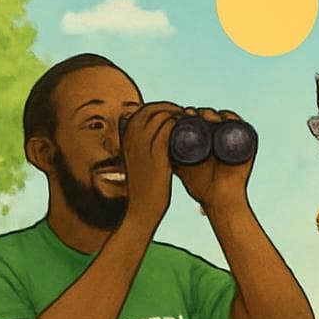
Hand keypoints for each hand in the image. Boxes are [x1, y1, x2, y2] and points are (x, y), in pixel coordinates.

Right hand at [119, 101, 182, 230]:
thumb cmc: (142, 190)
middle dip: (171, 108)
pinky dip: (181, 124)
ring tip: (192, 122)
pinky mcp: (156, 154)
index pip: (143, 111)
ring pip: (162, 116)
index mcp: (126, 139)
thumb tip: (159, 146)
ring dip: (178, 115)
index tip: (175, 114)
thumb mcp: (138, 165)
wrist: (140, 210)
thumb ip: (144, 152)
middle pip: (153, 109)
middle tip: (186, 116)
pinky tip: (192, 129)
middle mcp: (132, 138)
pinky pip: (169, 128)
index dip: (161, 108)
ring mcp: (142, 145)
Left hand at [176, 108, 252, 211]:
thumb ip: (166, 156)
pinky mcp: (248, 143)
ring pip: (224, 119)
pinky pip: (242, 126)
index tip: (182, 114)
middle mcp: (220, 136)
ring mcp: (234, 139)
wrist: (219, 198)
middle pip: (211, 117)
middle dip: (202, 112)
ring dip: (216, 114)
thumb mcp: (179, 166)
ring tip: (208, 117)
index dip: (190, 114)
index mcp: (206, 138)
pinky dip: (234, 119)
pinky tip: (226, 117)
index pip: (198, 120)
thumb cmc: (200, 186)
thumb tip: (144, 146)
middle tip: (193, 114)